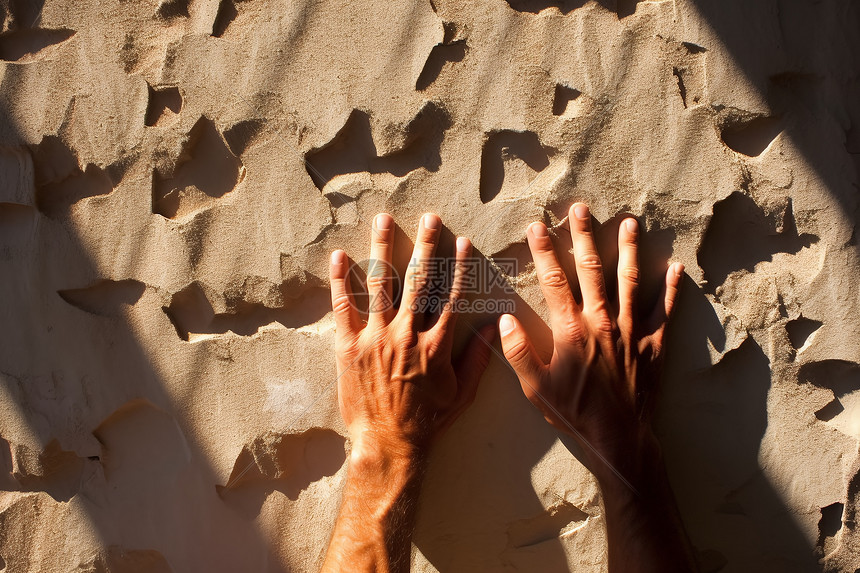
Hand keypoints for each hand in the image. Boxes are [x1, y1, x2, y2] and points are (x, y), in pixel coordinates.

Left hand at [330, 212, 493, 464]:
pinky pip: (344, 307)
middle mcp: (407, 335)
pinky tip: (340, 256)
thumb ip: (477, 360)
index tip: (462, 240)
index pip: (450, 295)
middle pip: (417, 281)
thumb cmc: (428, 421)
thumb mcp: (461, 393)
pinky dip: (341, 280)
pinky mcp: (349, 347)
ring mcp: (376, 339)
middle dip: (425, 245)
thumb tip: (495, 330)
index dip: (458, 266)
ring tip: (384, 220)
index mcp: (436, 345)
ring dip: (383, 248)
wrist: (388, 444)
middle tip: (429, 217)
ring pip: (380, 284)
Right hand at [498, 202, 682, 483]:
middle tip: (583, 209)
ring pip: (630, 280)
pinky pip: (664, 311)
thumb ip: (517, 352)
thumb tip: (505, 320)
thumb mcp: (534, 387)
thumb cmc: (574, 413)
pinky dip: (671, 288)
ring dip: (629, 249)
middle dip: (585, 236)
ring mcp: (631, 331)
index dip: (544, 251)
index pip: (554, 281)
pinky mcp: (653, 345)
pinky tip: (676, 267)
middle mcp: (602, 321)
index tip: (537, 227)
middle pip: (592, 270)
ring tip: (630, 222)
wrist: (618, 438)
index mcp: (570, 329)